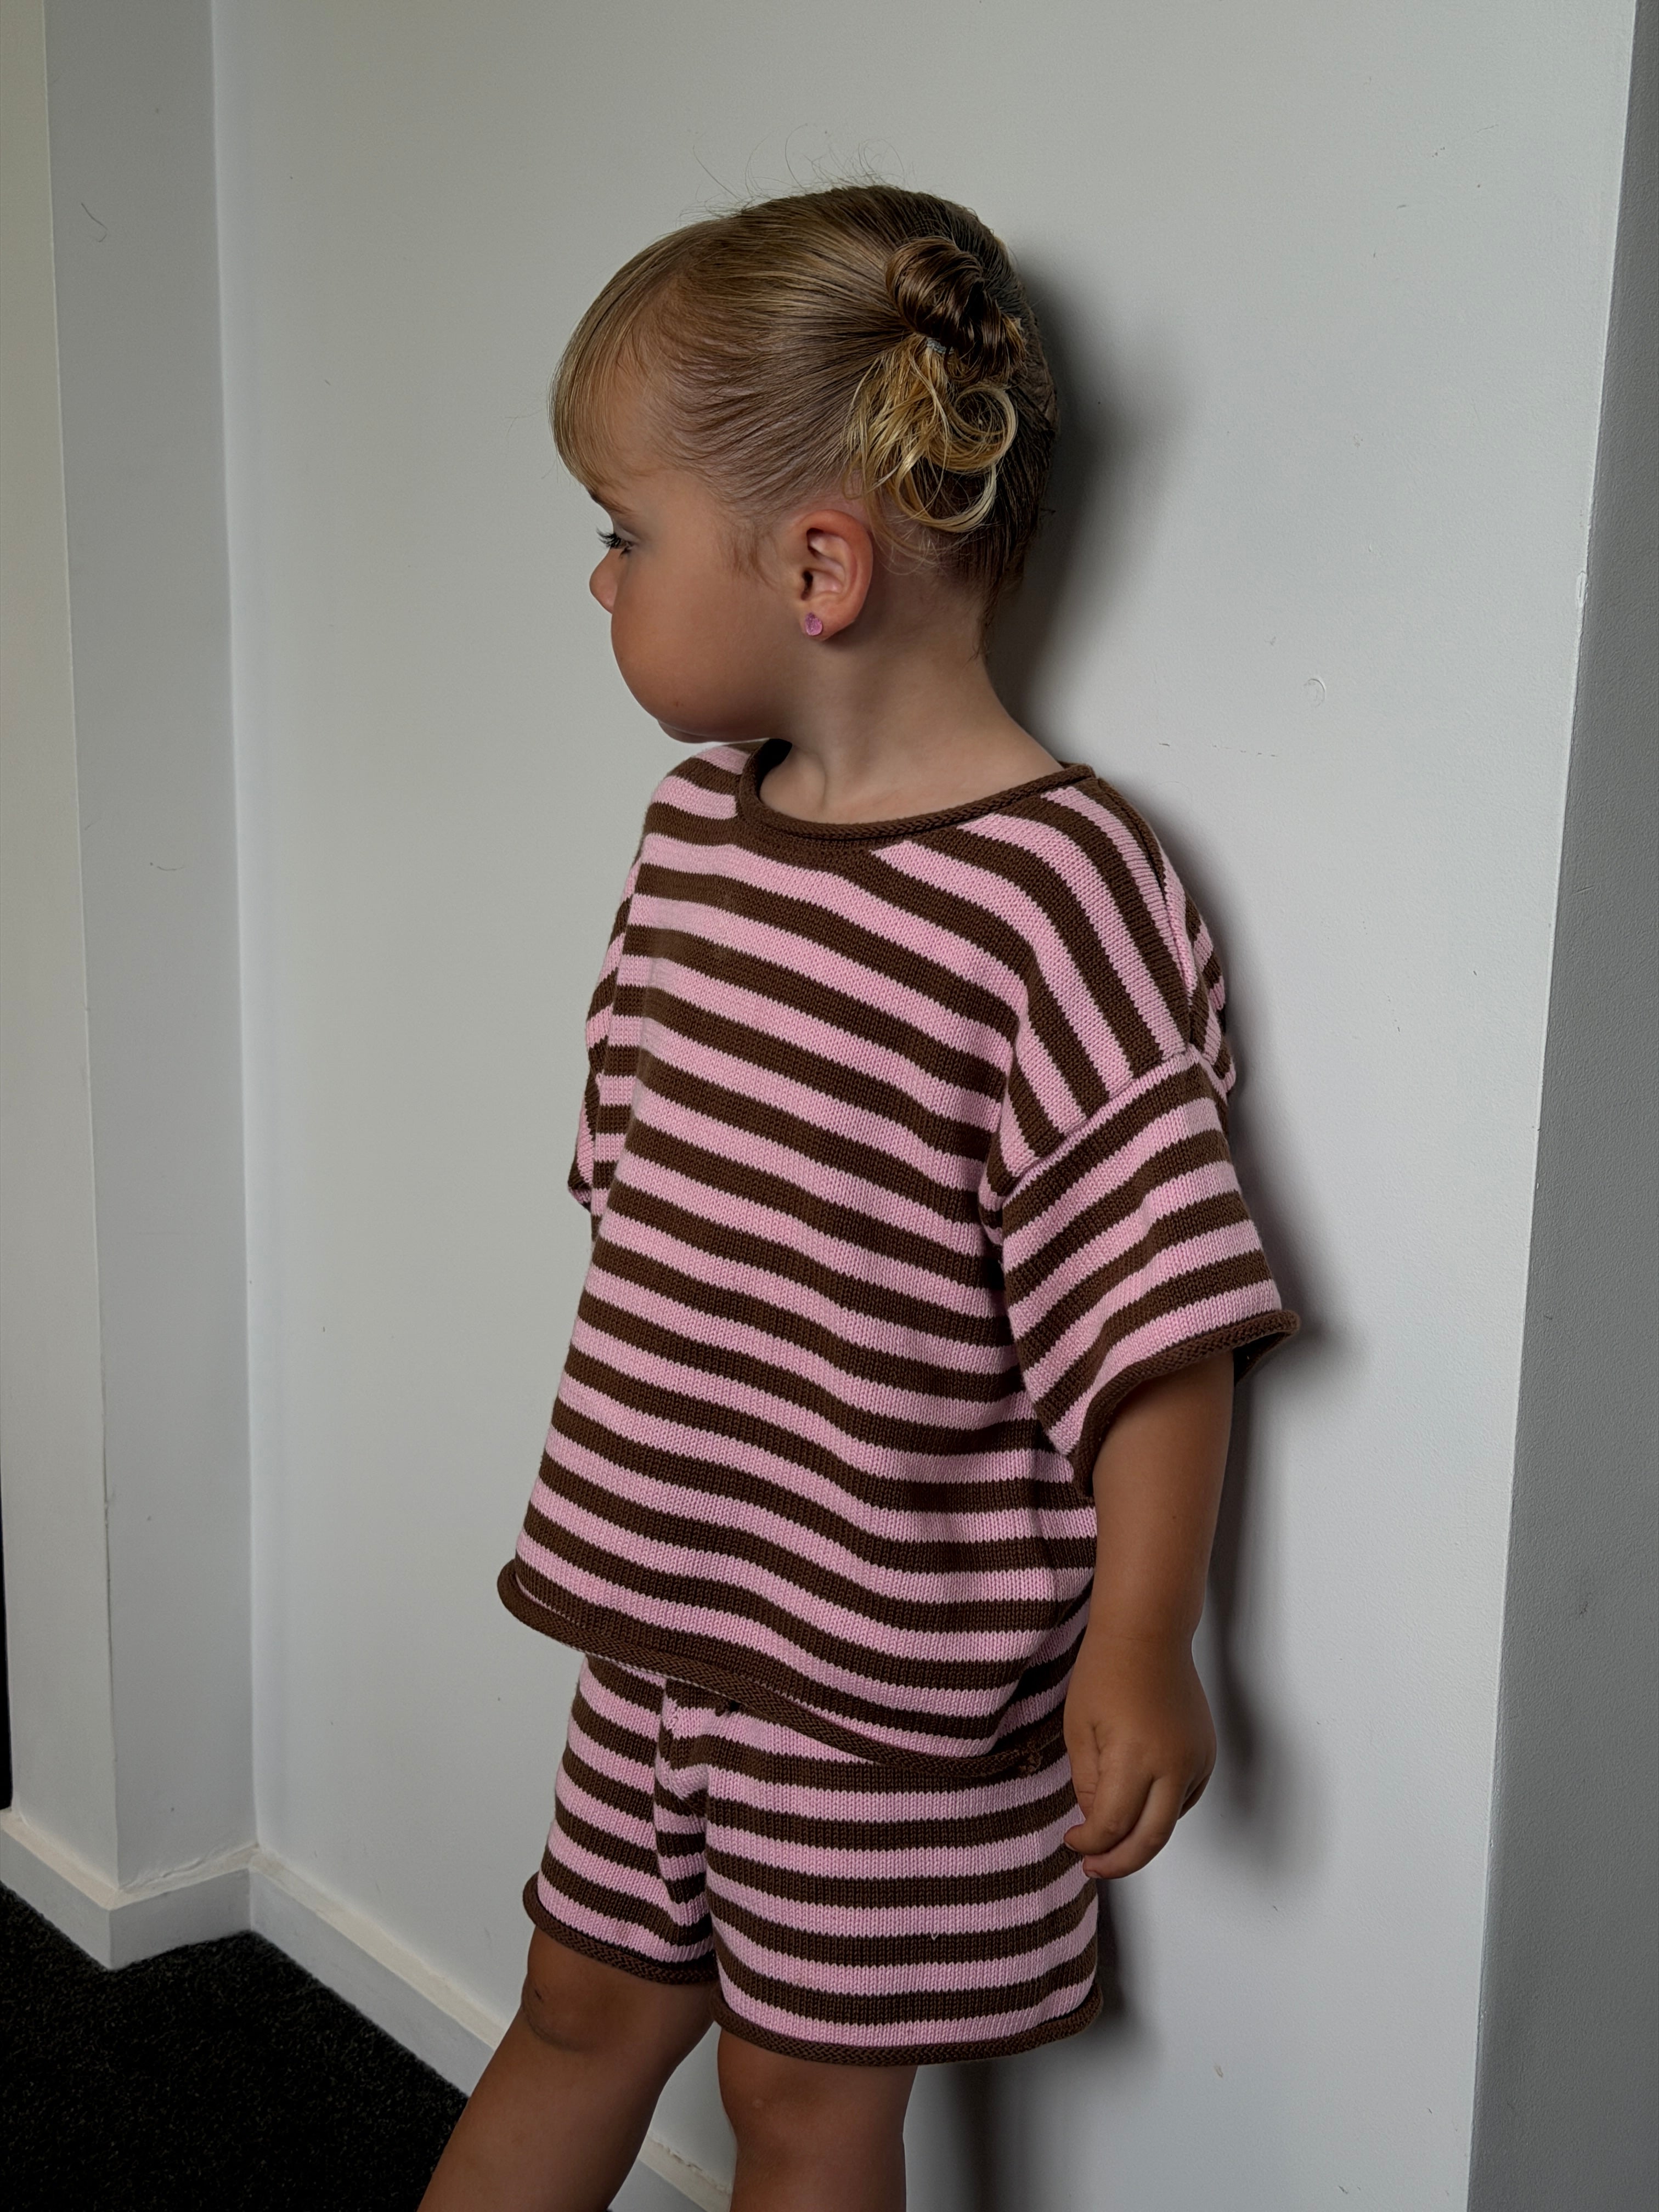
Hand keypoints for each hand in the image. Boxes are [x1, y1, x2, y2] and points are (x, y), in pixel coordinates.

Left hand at [1062, 1629, 1216, 1878]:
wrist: (1149, 1633)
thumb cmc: (1107, 1672)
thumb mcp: (1079, 1729)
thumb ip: (1087, 1783)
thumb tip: (1097, 1821)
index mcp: (1135, 1758)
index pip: (1111, 1825)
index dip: (1088, 1844)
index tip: (1072, 1842)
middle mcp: (1174, 1766)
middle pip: (1150, 1841)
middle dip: (1118, 1863)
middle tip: (1093, 1867)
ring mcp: (1196, 1761)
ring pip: (1169, 1823)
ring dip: (1139, 1839)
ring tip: (1110, 1840)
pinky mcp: (1207, 1755)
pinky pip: (1184, 1800)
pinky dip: (1160, 1813)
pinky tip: (1137, 1808)